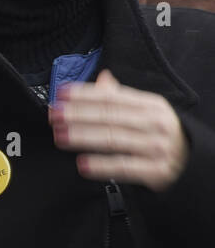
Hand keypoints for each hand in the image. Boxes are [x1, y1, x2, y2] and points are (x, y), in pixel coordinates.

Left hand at [51, 69, 188, 190]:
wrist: (193, 163)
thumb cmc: (161, 134)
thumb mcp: (148, 112)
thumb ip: (122, 97)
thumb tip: (102, 77)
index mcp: (151, 105)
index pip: (113, 97)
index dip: (85, 94)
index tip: (62, 93)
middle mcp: (155, 123)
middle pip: (110, 116)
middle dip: (78, 114)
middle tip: (55, 115)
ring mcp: (157, 147)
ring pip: (114, 139)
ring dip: (83, 137)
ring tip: (60, 136)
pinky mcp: (157, 170)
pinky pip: (124, 166)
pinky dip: (102, 165)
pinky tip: (82, 164)